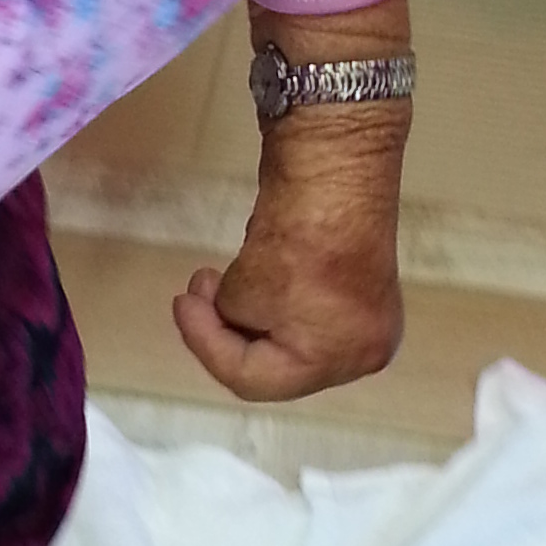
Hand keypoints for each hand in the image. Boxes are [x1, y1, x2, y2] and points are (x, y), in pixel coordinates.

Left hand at [173, 130, 405, 400]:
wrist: (335, 166)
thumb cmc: (295, 241)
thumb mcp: (245, 295)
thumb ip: (231, 321)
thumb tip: (233, 311)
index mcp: (344, 359)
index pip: (255, 379)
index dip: (205, 345)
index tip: (180, 303)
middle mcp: (363, 348)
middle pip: (276, 364)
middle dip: (228, 331)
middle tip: (195, 293)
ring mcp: (365, 315)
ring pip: (287, 336)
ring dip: (247, 312)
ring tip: (219, 276)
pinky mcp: (357, 285)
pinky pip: (303, 309)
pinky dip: (272, 296)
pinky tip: (256, 266)